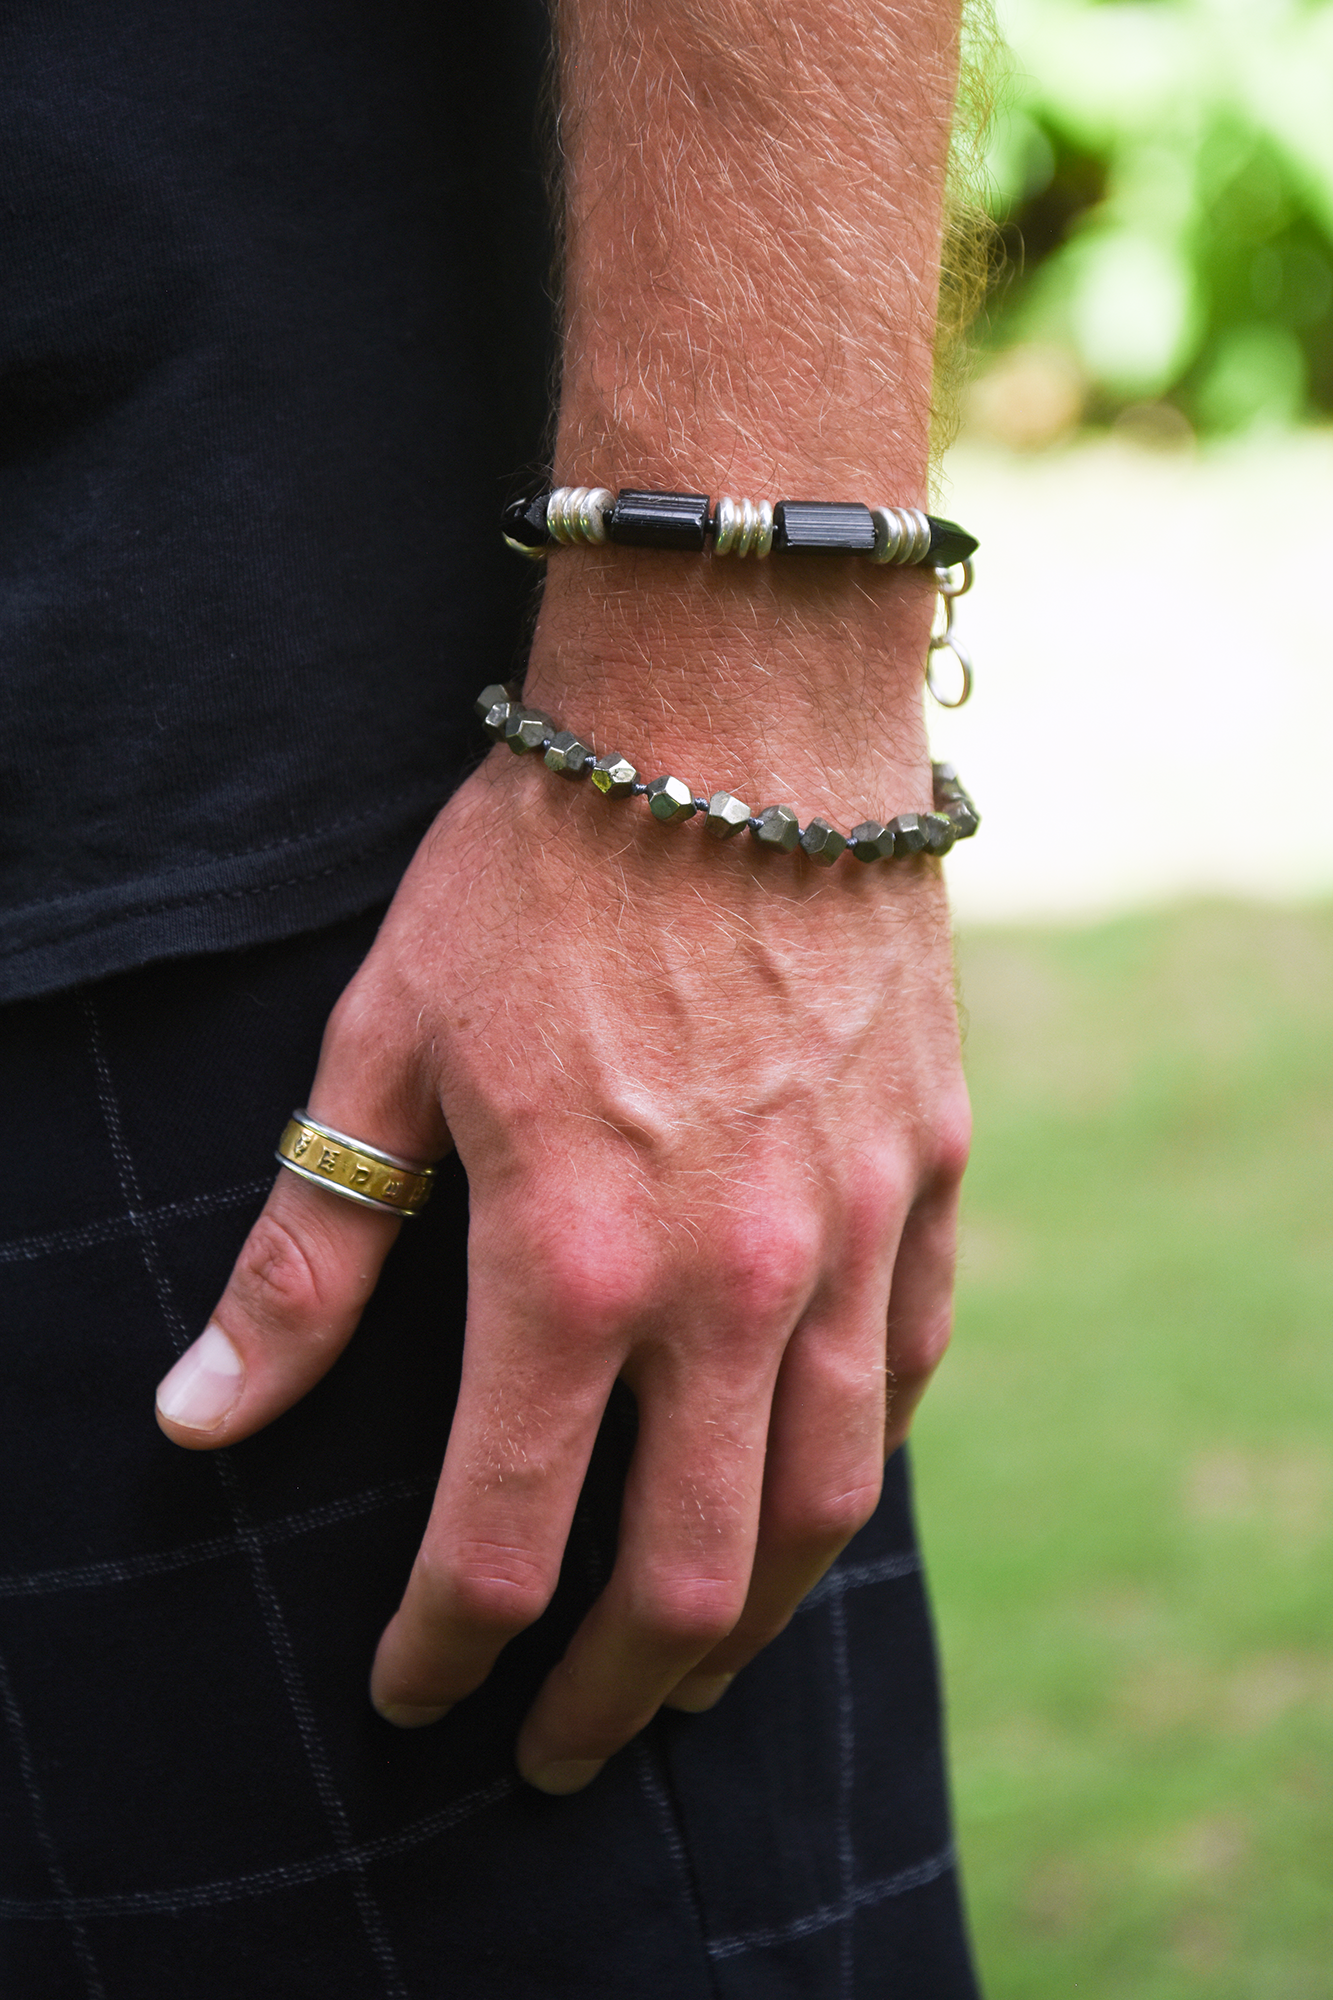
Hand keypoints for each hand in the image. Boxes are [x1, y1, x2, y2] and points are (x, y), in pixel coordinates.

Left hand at [155, 741, 968, 1792]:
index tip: (410, 1691)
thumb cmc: (539, 867)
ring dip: (754, 1624)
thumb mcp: (386, 1046)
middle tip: (563, 1751)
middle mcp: (732, 1280)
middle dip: (611, 1695)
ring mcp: (850, 1231)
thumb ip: (308, 1255)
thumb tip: (198, 1420)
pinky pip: (909, 1369)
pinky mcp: (925, 1174)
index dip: (444, 1646)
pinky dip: (858, 1462)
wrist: (737, 722)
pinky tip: (814, 1490)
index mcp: (572, 1258)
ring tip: (692, 1676)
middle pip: (691, 1574)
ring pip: (830, 1504)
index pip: (505, 1539)